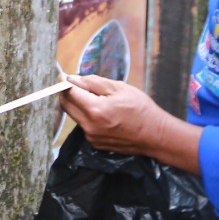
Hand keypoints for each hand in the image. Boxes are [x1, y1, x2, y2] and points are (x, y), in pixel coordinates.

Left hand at [59, 73, 202, 172]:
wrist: (155, 135)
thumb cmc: (141, 109)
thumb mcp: (119, 88)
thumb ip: (93, 83)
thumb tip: (74, 79)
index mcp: (95, 110)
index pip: (70, 93)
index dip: (65, 82)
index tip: (63, 76)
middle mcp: (89, 126)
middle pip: (66, 106)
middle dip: (67, 93)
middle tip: (74, 84)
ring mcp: (91, 137)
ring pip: (75, 116)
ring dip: (78, 105)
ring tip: (94, 97)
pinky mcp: (94, 143)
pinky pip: (84, 125)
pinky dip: (87, 116)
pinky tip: (102, 112)